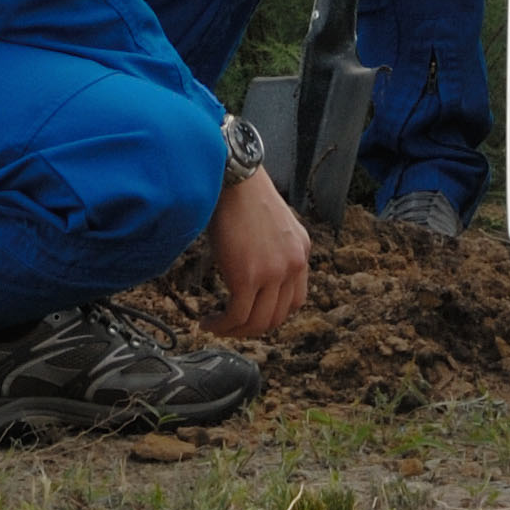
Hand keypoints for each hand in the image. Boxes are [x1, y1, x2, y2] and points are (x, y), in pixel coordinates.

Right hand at [199, 165, 310, 340]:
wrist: (234, 178)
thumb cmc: (244, 196)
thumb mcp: (274, 226)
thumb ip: (274, 251)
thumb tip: (257, 276)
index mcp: (301, 252)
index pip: (295, 301)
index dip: (271, 314)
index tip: (249, 315)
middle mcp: (293, 264)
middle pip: (277, 316)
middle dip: (251, 328)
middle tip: (229, 326)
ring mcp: (273, 272)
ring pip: (257, 322)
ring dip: (234, 331)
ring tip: (216, 326)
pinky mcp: (248, 276)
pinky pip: (237, 315)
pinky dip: (221, 325)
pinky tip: (208, 322)